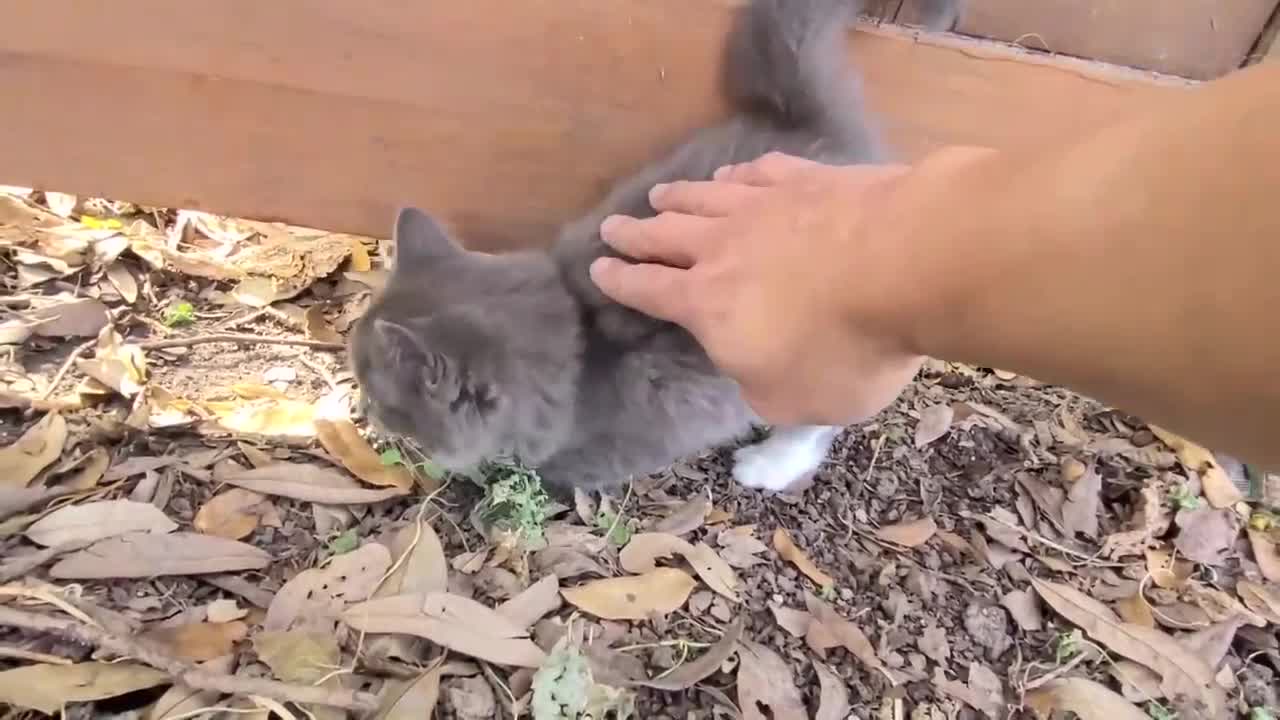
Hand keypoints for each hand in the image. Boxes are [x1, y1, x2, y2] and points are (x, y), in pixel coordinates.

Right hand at [589, 151, 936, 424]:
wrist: (907, 263)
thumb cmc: (846, 349)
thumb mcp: (796, 401)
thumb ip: (761, 389)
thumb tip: (750, 371)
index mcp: (707, 306)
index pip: (649, 291)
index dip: (620, 282)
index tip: (597, 269)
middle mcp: (722, 248)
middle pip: (665, 235)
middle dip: (635, 233)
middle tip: (612, 226)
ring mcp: (765, 205)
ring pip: (705, 197)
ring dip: (678, 198)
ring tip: (660, 194)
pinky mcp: (809, 178)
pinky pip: (759, 172)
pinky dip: (738, 175)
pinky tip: (734, 174)